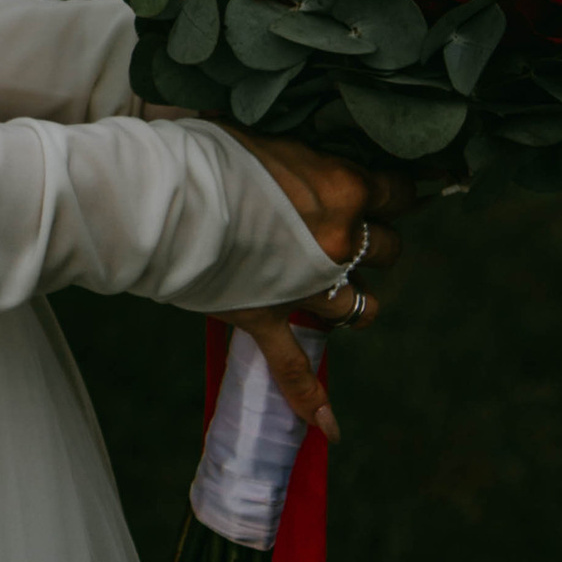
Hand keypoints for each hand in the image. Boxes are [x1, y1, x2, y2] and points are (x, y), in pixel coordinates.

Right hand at [225, 132, 411, 443]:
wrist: (164, 196)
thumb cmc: (207, 151)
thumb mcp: (266, 134)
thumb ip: (296, 148)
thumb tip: (296, 144)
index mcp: (341, 188)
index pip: (397, 192)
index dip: (397, 192)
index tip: (395, 190)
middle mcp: (336, 242)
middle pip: (387, 249)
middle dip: (376, 240)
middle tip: (352, 229)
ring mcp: (306, 287)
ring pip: (361, 306)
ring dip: (361, 300)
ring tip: (349, 294)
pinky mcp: (268, 319)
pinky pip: (295, 368)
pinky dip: (310, 399)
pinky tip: (329, 427)